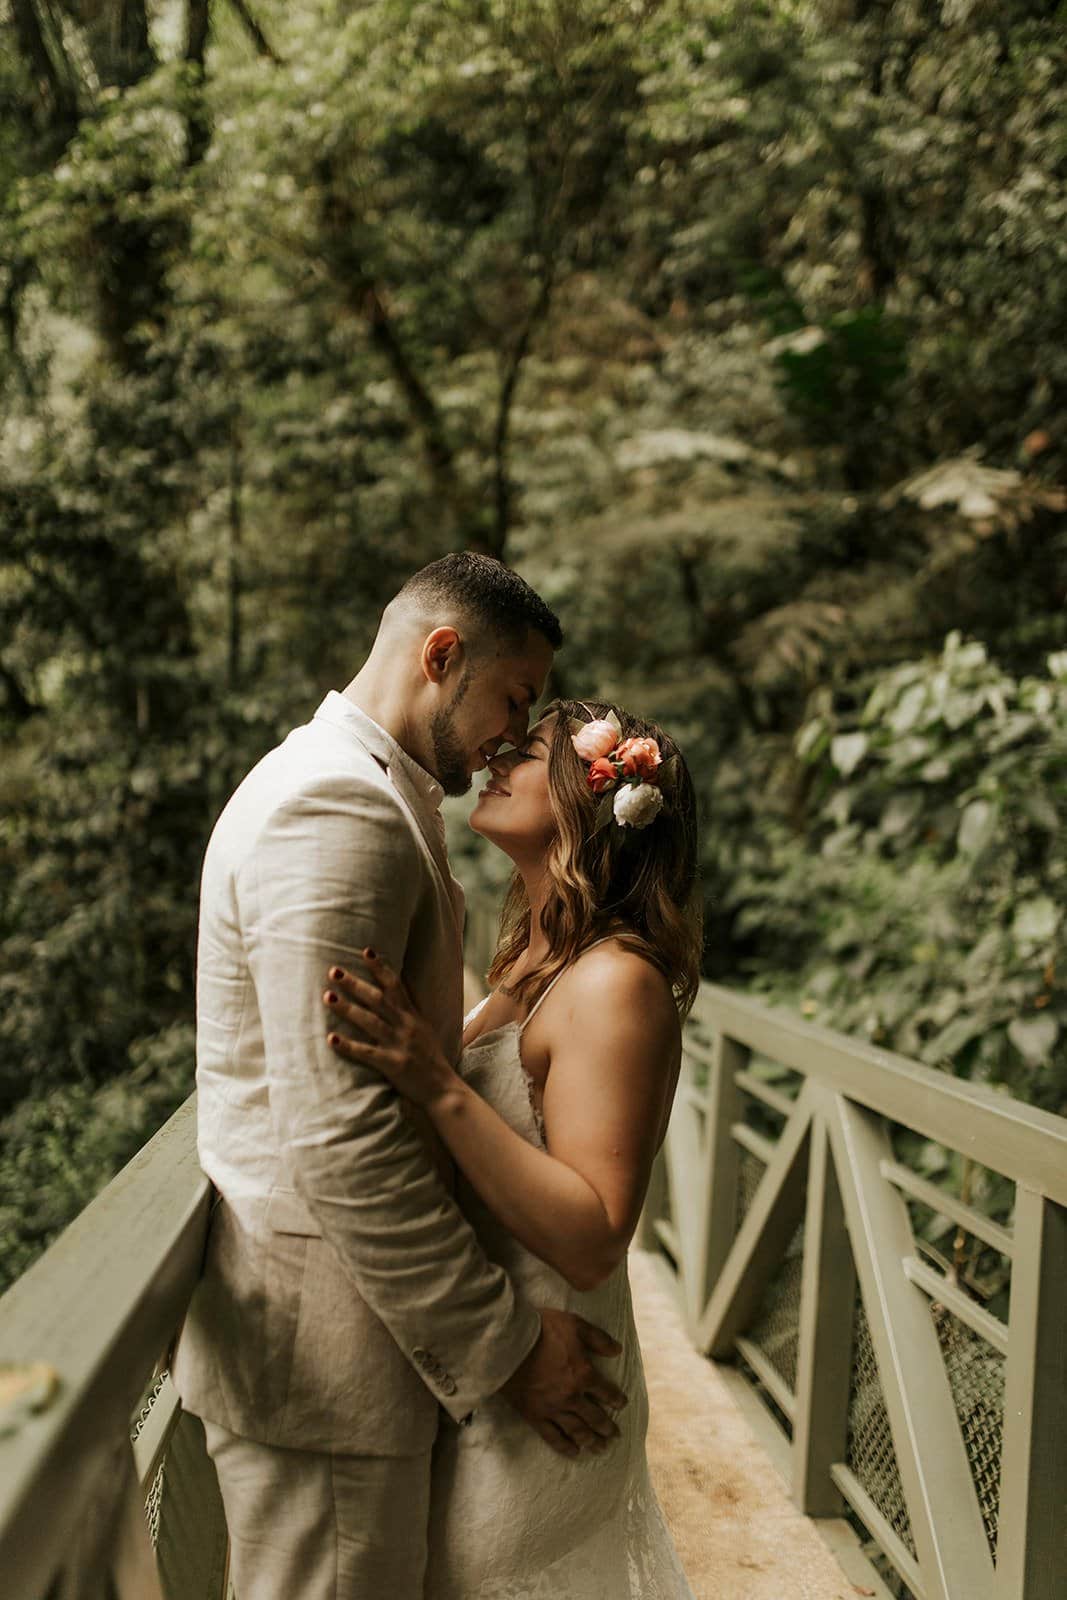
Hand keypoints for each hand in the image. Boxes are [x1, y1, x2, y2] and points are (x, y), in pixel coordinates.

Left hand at [323, 950, 458, 1107]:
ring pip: (370, 1022)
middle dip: (355, 984)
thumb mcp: (424, 1029)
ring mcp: (400, 1045)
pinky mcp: (394, 1064)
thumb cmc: (430, 1059)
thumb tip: (395, 991)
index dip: (380, 968)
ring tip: (327, 997)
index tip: (365, 951)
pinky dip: (349, 1046)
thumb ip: (408, 1011)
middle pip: (378, 999)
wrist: (443, 1089)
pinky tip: (331, 1040)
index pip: (396, 986)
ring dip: (347, 1009)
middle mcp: (406, 1026)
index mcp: (413, 1016)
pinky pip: (367, 1053)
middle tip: (334, 971)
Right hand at [499, 1308, 627, 1458]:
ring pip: (577, 1431)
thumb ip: (598, 1338)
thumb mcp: (575, 1324)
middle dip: (607, 1428)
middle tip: (615, 1436)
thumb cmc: (542, 1330)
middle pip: (594, 1417)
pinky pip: (553, 1437)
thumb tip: (617, 1350)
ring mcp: (553, 1409)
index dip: (616, 1400)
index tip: (621, 1405)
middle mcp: (572, 1396)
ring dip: (592, 1442)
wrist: (508, 1344)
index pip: (606, 1392)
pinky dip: (565, 1447)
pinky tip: (574, 1452)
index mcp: (584, 1374)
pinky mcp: (535, 1416)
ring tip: (601, 1449)